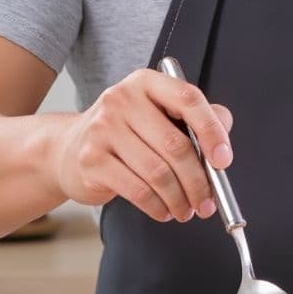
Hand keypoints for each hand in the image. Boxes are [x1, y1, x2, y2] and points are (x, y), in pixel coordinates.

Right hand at [53, 68, 233, 224]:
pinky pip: (138, 190)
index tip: (223, 160)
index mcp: (145, 82)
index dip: (212, 131)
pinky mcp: (92, 160)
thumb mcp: (158, 116)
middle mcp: (121, 99)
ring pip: (158, 173)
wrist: (68, 150)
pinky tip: (164, 211)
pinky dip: (158, 207)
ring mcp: (102, 129)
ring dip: (180, 199)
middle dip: (199, 181)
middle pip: (176, 145)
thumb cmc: (126, 134)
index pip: (188, 99)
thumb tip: (223, 131)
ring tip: (186, 209)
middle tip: (207, 202)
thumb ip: (194, 119)